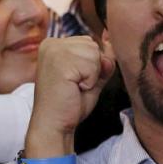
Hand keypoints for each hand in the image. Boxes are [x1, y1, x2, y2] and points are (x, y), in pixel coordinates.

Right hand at [25, 36, 112, 151]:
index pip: (89, 42)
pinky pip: (93, 66)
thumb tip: (111, 38)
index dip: (91, 65)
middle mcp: (51, 43)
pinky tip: (75, 88)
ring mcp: (54, 51)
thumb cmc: (69, 103)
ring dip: (91, 75)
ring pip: (95, 54)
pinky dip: (90, 81)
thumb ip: (101, 57)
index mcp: (53, 44)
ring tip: (75, 86)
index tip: (74, 80)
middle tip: (75, 85)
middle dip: (92, 68)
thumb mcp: (91, 76)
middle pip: (93, 46)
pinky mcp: (60, 62)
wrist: (54, 124)